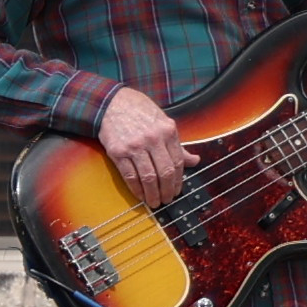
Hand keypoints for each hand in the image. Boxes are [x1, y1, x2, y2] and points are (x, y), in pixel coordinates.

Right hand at [97, 86, 186, 203]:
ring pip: (148, 177)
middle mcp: (153, 139)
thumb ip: (177, 144)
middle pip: (165, 172)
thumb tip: (195, 161)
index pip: (177, 162)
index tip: (177, 190)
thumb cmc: (139, 112)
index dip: (178, 180)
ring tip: (154, 202)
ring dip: (152, 193)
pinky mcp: (118, 152)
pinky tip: (140, 195)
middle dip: (167, 190)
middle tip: (167, 200)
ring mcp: (135, 146)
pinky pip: (130, 175)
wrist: (111, 104)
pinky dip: (136, 188)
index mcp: (168, 131)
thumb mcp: (163, 123)